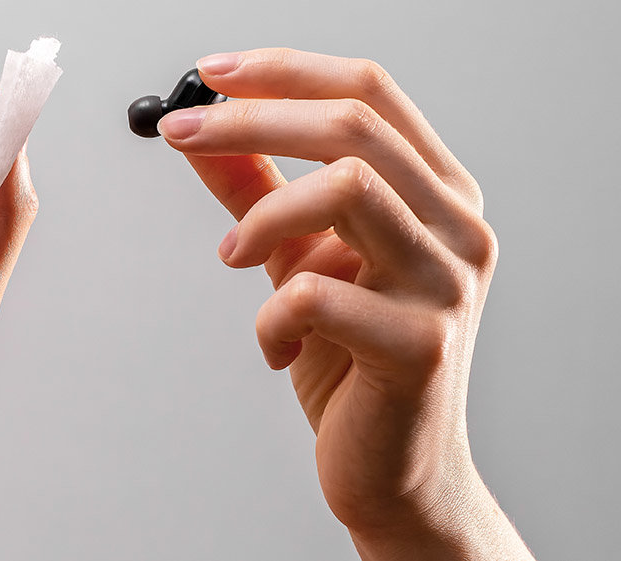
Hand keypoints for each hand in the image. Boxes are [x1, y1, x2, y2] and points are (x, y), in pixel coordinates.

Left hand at [160, 49, 531, 559]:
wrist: (396, 469)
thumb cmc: (351, 360)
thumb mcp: (299, 259)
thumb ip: (257, 193)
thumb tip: (198, 133)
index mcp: (438, 191)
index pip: (368, 90)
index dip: (285, 70)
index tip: (209, 72)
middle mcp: (459, 225)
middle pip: (352, 125)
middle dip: (250, 120)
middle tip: (179, 132)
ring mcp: (448, 284)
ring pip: (348, 188)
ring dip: (263, 216)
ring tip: (231, 256)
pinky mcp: (421, 346)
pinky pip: (320, 296)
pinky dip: (271, 317)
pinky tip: (275, 347)